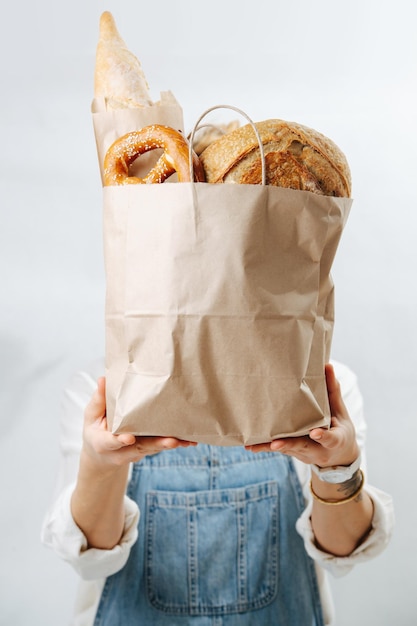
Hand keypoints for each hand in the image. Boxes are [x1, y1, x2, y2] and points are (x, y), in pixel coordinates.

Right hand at [82, 377, 196, 469]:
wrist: (101, 455)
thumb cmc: (96, 430)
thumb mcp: (91, 416)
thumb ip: (99, 400)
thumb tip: (103, 379)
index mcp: (103, 443)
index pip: (111, 442)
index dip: (119, 440)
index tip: (128, 438)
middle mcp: (121, 452)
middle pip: (139, 447)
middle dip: (156, 444)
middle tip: (171, 441)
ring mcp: (136, 453)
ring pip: (153, 449)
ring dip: (170, 445)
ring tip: (185, 441)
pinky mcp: (147, 451)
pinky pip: (160, 447)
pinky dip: (175, 444)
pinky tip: (189, 441)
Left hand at [245, 363, 359, 467]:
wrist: (338, 457)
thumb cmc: (339, 428)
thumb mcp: (341, 412)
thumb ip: (332, 391)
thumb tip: (327, 365)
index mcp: (335, 441)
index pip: (330, 439)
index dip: (323, 436)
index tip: (315, 433)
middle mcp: (318, 451)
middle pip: (302, 447)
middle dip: (288, 445)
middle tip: (276, 444)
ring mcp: (304, 454)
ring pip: (286, 450)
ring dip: (269, 448)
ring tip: (253, 446)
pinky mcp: (293, 453)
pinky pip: (278, 450)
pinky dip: (264, 447)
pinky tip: (249, 445)